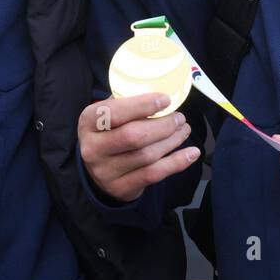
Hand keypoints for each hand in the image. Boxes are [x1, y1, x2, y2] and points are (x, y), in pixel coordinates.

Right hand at [78, 94, 200, 202]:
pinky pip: (153, 174)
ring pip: (146, 156)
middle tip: (179, 118)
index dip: (142, 105)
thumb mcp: (106, 114)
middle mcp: (92, 148)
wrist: (97, 171)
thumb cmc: (108, 133)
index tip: (166, 99)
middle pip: (133, 136)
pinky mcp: (120, 188)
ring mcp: (105, 171)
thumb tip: (159, 91)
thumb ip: (125, 103)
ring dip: (172, 141)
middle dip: (163, 125)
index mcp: (88, 122)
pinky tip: (191, 153)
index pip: (114, 112)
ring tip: (184, 130)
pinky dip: (176, 163)